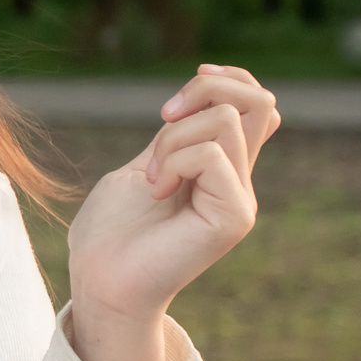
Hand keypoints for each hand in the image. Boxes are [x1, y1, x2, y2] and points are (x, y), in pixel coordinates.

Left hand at [64, 64, 277, 360]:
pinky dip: (174, 160)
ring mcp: (241, 200)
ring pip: (228, 120)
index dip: (229, 80)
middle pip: (261, 101)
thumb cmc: (110, 231)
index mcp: (221, 169)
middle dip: (204, 90)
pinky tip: (156, 191)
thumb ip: (179, 134)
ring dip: (173, 136)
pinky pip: (213, 155)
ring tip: (151, 175)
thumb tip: (206, 91)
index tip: (174, 100)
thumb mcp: (147, 163)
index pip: (259, 105)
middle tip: (162, 118)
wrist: (99, 280)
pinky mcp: (235, 217)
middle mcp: (239, 182)